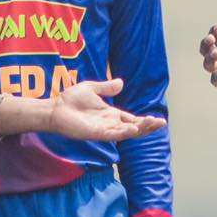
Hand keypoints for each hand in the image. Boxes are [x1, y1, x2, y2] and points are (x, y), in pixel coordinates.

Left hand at [47, 77, 165, 141]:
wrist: (54, 108)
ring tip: (154, 124)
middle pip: (134, 128)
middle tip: (161, 123)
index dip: (145, 121)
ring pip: (127, 132)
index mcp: (111, 115)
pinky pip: (114, 134)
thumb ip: (107, 87)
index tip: (159, 120)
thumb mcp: (92, 88)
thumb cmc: (70, 100)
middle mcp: (110, 124)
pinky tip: (134, 128)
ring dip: (141, 129)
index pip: (133, 120)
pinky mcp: (96, 134)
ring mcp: (104, 130)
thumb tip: (121, 82)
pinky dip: (125, 132)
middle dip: (148, 126)